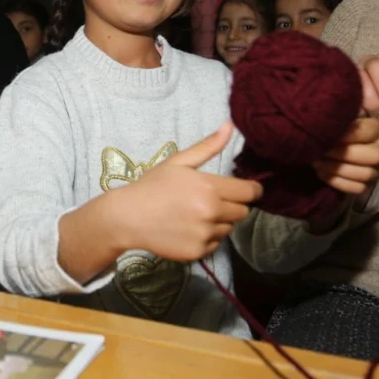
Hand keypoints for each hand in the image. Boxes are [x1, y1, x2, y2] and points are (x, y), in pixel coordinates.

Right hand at [113, 124, 262, 261]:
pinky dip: (207, 237)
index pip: (249, 192)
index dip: (252, 190)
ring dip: (220, 222)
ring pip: (229, 228)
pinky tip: (188, 229)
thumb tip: (230, 126)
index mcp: (209, 188)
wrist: (127, 217)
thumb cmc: (152, 186)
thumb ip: (207, 146)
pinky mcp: (198, 252)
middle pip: (243, 212)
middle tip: (213, 200)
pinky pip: (215, 244)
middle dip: (233, 205)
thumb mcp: (178, 162)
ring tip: (196, 215)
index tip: (247, 189)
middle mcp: (211, 213)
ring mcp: (205, 234)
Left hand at [313, 118, 378, 194]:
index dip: (348, 134)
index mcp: (378, 130)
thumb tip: (332, 120)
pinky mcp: (368, 186)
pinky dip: (337, 182)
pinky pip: (357, 188)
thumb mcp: (342, 118)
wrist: (337, 147)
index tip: (327, 133)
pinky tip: (321, 172)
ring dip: (337, 169)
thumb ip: (342, 116)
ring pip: (365, 174)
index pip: (369, 131)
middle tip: (322, 150)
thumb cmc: (339, 129)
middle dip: (343, 154)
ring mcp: (377, 170)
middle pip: (372, 156)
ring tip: (317, 161)